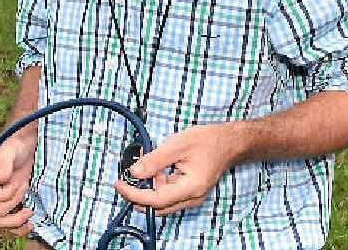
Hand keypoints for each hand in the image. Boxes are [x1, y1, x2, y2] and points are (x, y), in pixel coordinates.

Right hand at [0, 136, 36, 236]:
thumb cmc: (17, 147)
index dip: (5, 194)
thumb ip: (4, 162)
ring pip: (0, 222)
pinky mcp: (9, 207)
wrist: (29, 149)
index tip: (19, 181)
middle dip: (14, 200)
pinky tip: (31, 224)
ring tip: (31, 210)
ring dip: (17, 219)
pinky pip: (9, 227)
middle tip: (26, 185)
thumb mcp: (10, 149)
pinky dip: (20, 228)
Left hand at [114, 123, 244, 215]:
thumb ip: (154, 160)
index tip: (120, 185)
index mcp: (191, 187)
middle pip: (157, 206)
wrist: (228, 143)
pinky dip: (157, 183)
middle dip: (137, 195)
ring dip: (148, 187)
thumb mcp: (176, 145)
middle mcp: (192, 197)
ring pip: (161, 201)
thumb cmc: (207, 141)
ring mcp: (191, 197)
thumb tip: (135, 172)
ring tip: (146, 163)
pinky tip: (156, 168)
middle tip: (123, 180)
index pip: (156, 200)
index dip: (135, 195)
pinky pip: (168, 194)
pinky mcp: (189, 193)